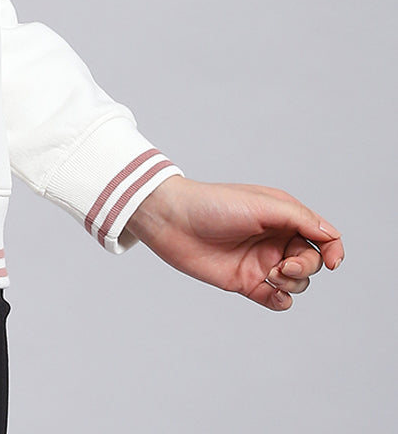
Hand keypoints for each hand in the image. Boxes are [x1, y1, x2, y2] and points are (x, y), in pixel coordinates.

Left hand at [124, 175, 343, 310]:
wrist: (173, 222)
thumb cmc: (214, 204)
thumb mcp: (262, 205)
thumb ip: (299, 219)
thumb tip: (330, 236)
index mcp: (281, 215)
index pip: (320, 235)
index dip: (332, 249)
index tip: (332, 262)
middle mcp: (274, 239)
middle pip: (311, 261)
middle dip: (305, 267)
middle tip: (282, 265)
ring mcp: (260, 261)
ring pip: (297, 282)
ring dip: (292, 282)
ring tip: (270, 275)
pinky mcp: (246, 282)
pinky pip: (277, 299)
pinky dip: (282, 300)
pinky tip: (273, 293)